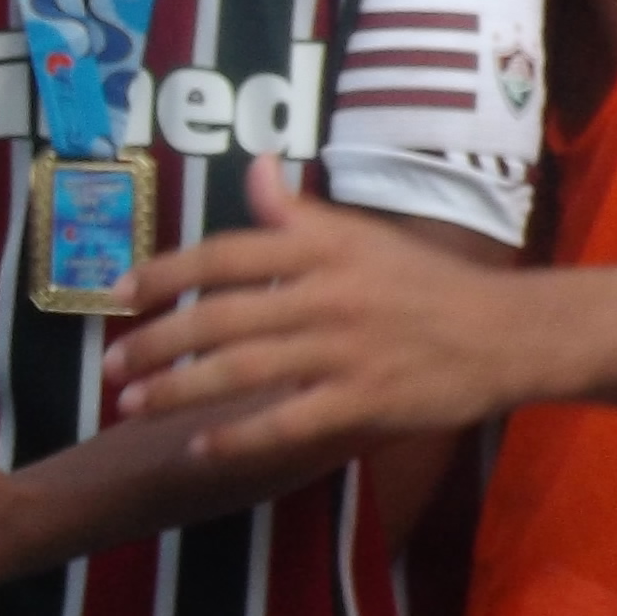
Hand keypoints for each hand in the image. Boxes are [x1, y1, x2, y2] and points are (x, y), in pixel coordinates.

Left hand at [97, 163, 520, 460]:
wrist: (507, 333)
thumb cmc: (427, 284)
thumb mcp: (364, 236)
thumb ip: (300, 213)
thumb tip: (253, 168)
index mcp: (323, 249)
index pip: (224, 254)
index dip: (163, 273)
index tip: (117, 293)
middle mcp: (326, 295)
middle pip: (219, 317)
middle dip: (154, 342)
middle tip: (109, 365)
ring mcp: (345, 351)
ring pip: (242, 371)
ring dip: (177, 391)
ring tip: (131, 406)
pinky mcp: (364, 402)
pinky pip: (287, 422)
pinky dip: (238, 437)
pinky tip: (199, 447)